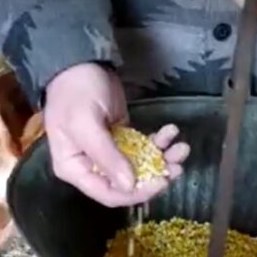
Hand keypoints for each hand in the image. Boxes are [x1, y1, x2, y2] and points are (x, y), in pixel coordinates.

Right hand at [43, 63, 189, 207]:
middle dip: (155, 175)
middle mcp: (91, 166)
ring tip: (181, 147)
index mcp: (74, 169)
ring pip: (140, 166)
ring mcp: (108, 152)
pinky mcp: (123, 138)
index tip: (160, 181)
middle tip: (178, 165)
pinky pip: (144, 148)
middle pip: (127, 184)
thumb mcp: (87, 124)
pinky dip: (158, 142)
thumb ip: (107, 156)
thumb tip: (129, 186)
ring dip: (163, 158)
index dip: (135, 193)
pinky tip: (170, 131)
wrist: (79, 62)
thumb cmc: (76, 93)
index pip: (107, 194)